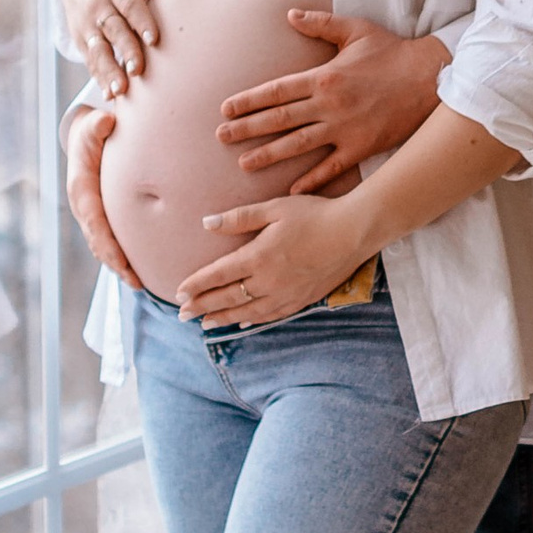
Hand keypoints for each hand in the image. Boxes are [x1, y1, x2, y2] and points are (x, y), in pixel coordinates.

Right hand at [63, 0, 170, 96]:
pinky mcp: (81, 40)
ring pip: (98, 49)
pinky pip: (90, 60)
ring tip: (120, 90)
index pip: (129, 4)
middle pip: (113, 29)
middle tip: (138, 70)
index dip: (140, 21)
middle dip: (125, 50)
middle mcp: (98, 6)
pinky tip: (109, 95)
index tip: (154, 39)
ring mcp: (87, 25)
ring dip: (108, 71)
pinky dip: (99, 78)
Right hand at [64, 104, 140, 285]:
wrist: (84, 136)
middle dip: (116, 264)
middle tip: (137, 284)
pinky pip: (109, 240)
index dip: (108, 244)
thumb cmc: (92, 131)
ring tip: (140, 285)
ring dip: (119, 266)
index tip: (122, 262)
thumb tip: (105, 120)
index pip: (95, 223)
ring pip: (103, 246)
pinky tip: (139, 271)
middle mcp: (84, 207)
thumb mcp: (92, 124)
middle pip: (99, 242)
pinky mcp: (101, 216)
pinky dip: (121, 257)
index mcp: (82, 191)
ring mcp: (91, 214)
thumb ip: (98, 125)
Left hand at [175, 194, 377, 328]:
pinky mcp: (302, 298)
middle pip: (227, 298)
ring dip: (222, 318)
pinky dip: (252, 320)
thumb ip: (239, 218)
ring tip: (205, 323)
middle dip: (202, 307)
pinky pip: (271, 315)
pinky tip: (241, 321)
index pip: (218, 276)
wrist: (354, 231)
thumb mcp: (274, 208)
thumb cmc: (314, 214)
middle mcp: (269, 281)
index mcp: (258, 257)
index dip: (196, 285)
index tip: (178, 292)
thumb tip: (206, 223)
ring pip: (246, 312)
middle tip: (182, 314)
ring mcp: (286, 293)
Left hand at [217, 14, 448, 189]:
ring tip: (245, 164)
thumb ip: (320, 23)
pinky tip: (291, 189)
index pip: (276, 90)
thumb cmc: (393, 52)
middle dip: (247, 128)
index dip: (248, 100)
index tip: (225, 109)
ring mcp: (345, 129)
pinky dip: (311, 179)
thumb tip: (290, 14)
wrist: (431, 78)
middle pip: (279, 119)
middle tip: (221, 137)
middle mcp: (329, 105)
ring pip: (298, 144)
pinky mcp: (362, 146)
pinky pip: (332, 167)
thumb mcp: (356, 30)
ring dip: (269, 154)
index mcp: (324, 76)